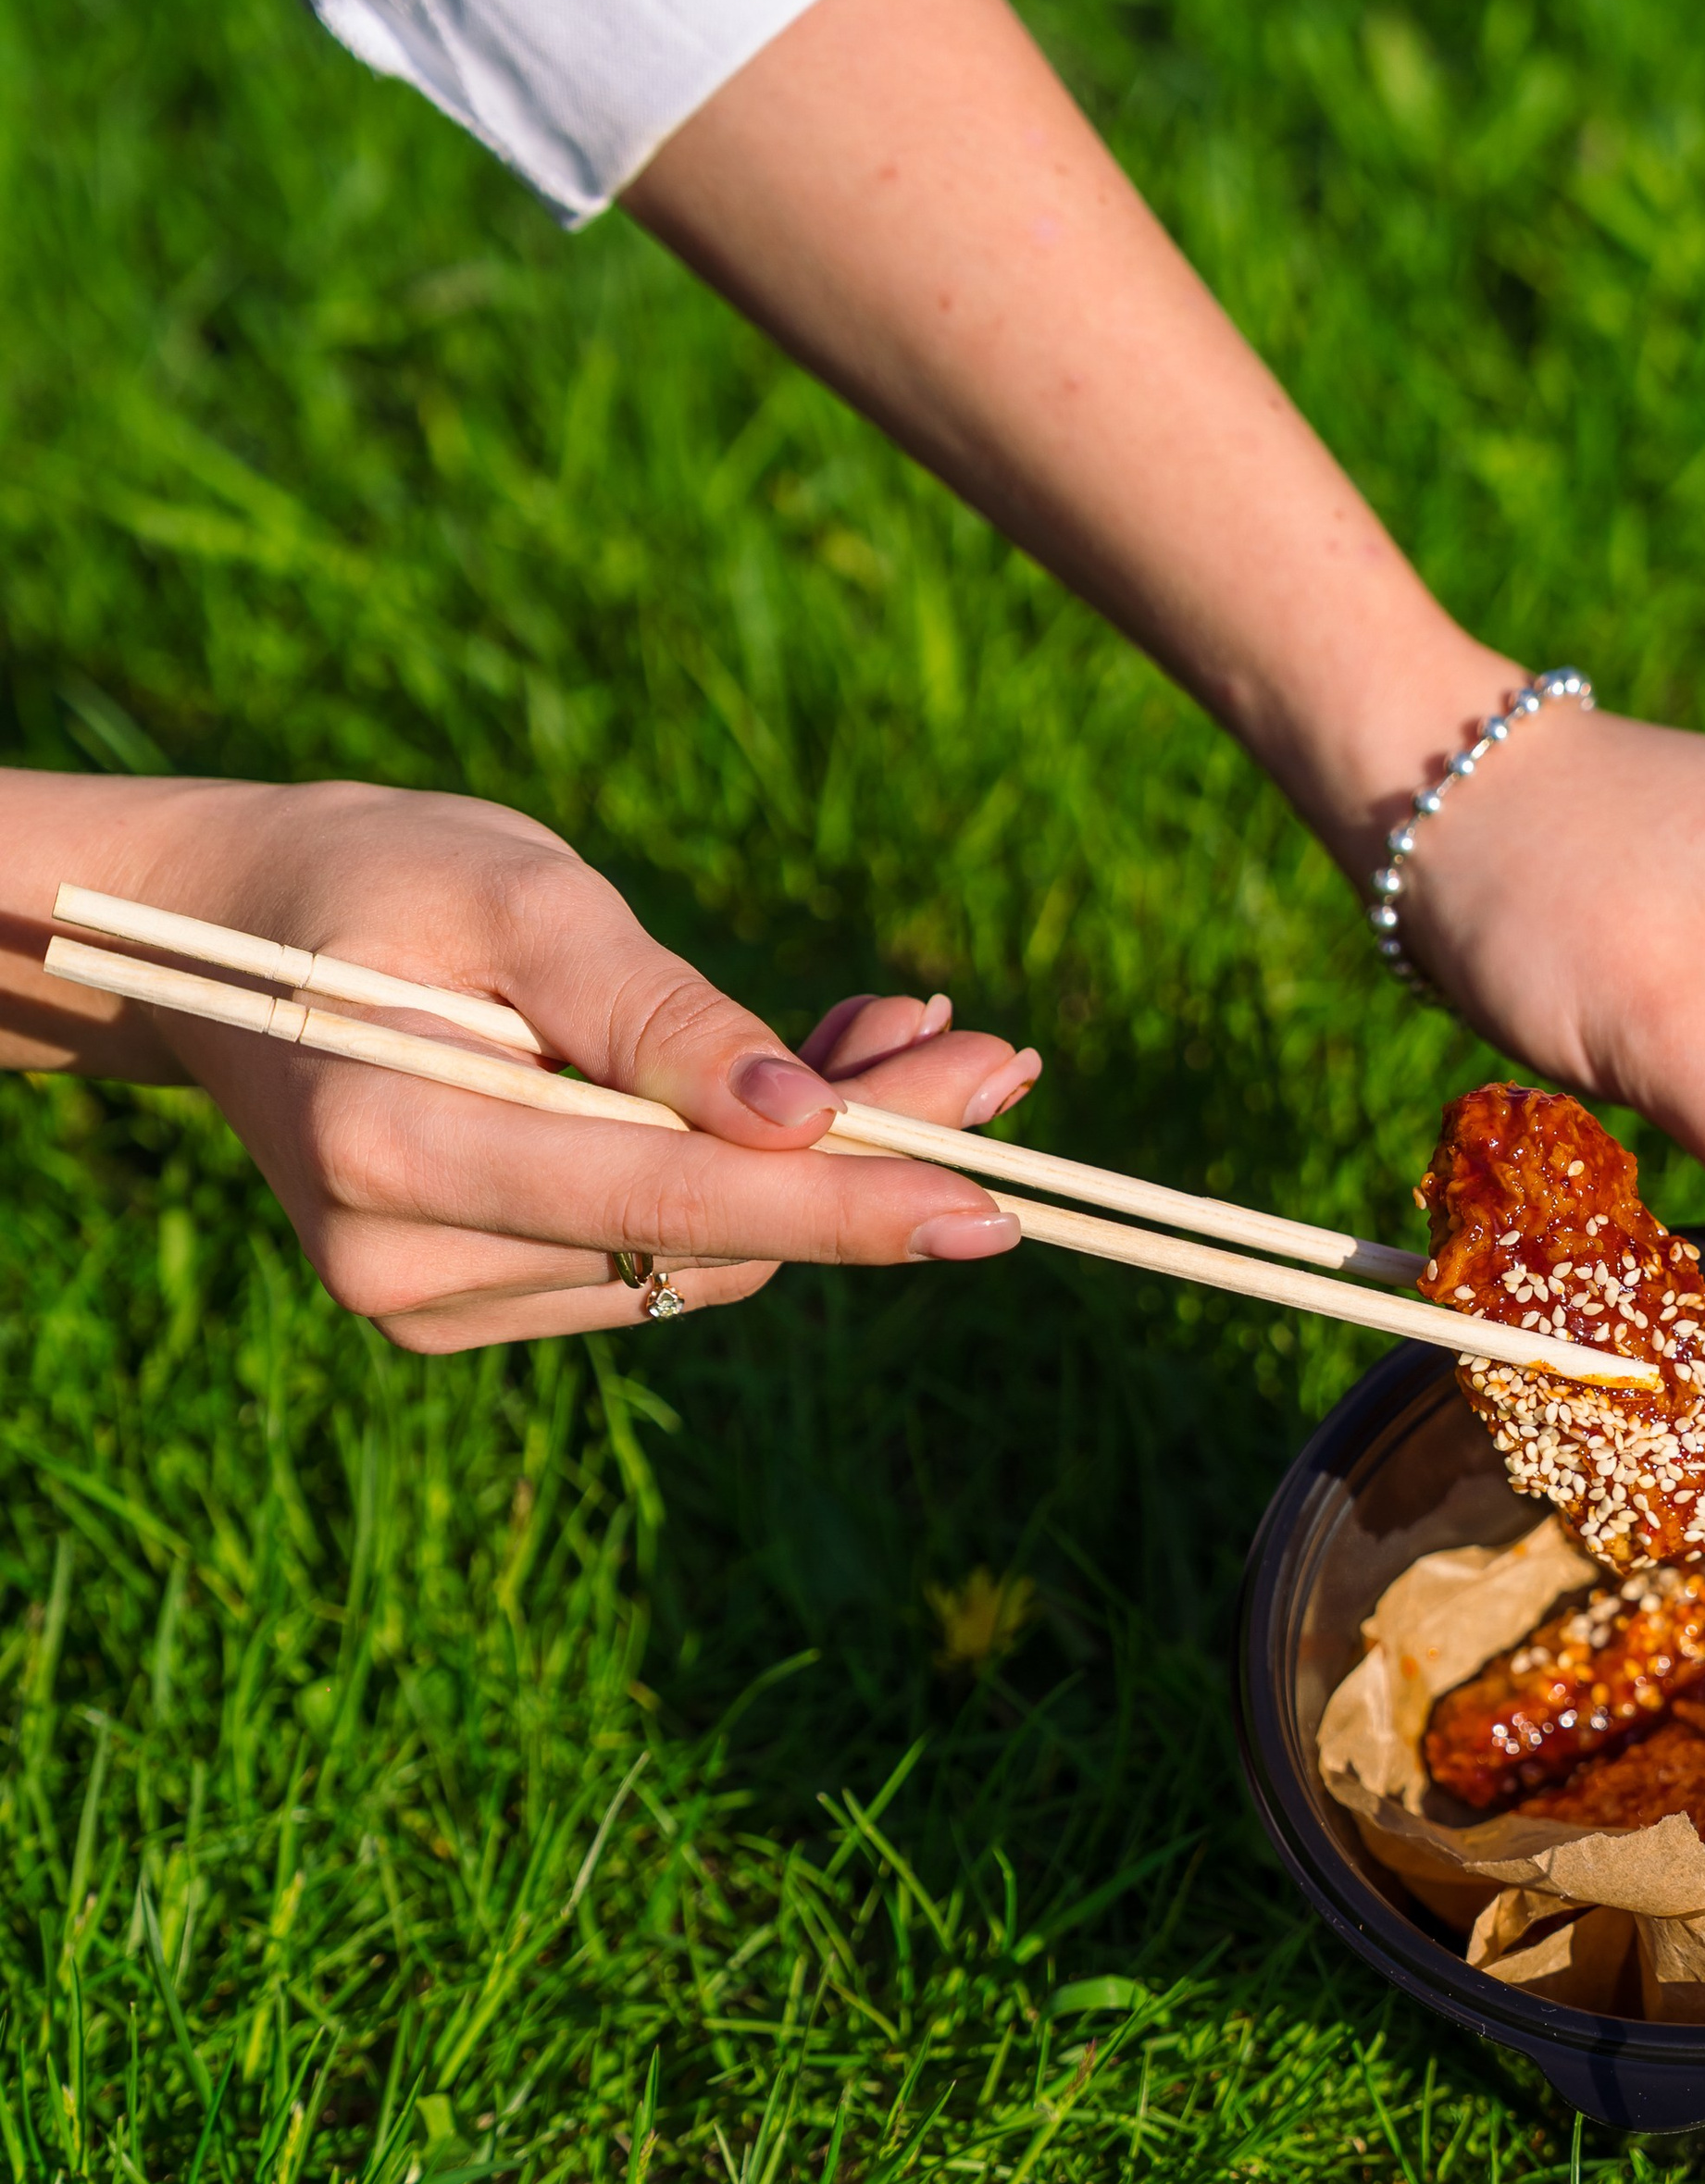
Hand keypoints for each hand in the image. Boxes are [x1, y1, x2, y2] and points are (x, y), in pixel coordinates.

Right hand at [2, 777, 1035, 1350]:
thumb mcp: (520, 893)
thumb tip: (800, 1115)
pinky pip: (657, 1256)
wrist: (226, 938)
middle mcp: (400, 1266)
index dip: (838, 1208)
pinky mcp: (466, 1307)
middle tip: (997, 1056)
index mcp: (390, 1146)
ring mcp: (429, 1304)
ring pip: (699, 1257)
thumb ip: (656, 1010)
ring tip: (890, 1026)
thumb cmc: (375, 876)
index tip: (991, 1206)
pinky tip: (797, 1090)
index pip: (663, 1201)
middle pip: (703, 1238)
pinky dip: (748, 1180)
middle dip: (863, 1154)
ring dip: (818, 1159)